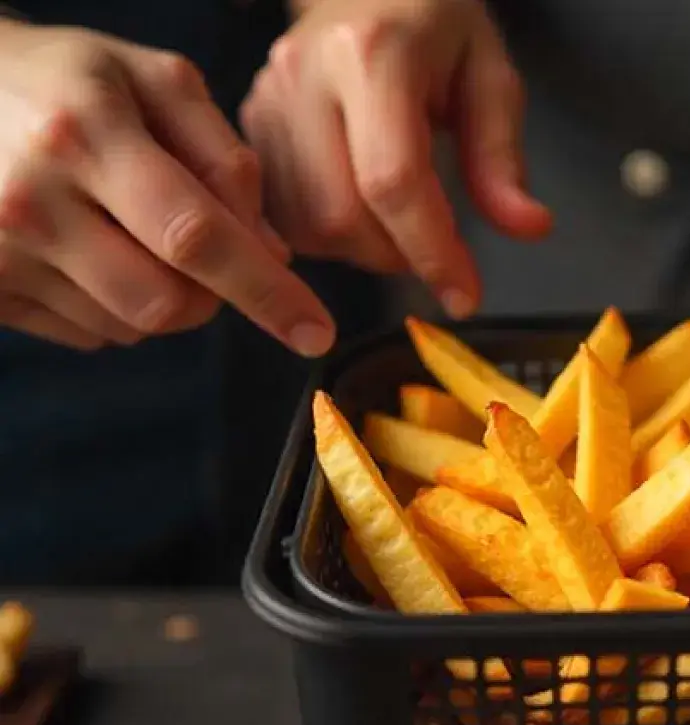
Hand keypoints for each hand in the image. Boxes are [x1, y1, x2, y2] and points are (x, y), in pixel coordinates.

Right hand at [0, 21, 334, 353]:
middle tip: (203, 246)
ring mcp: (0, 254)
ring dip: (163, 299)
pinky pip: (90, 335)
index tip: (316, 332)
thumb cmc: (73, 82)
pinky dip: (115, 307)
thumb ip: (226, 160)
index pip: (197, 237)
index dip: (266, 291)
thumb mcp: (155, 83)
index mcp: (85, 134)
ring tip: (132, 232)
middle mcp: (31, 200)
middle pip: (170, 303)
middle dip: (214, 293)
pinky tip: (92, 251)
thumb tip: (273, 253)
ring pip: (132, 328)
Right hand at [240, 0, 551, 317]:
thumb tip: (529, 229)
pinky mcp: (250, 122)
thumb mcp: (489, 76)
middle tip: (435, 250)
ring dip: (361, 253)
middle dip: (396, 258)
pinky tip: (360, 214)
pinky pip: (281, 215)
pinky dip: (326, 238)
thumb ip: (502, 157)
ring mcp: (267, 100)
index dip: (431, 252)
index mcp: (373, 54)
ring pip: (304, 226)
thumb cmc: (436, 25)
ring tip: (399, 227)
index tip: (465, 296)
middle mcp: (305, 76)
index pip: (393, 181)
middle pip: (339, 215)